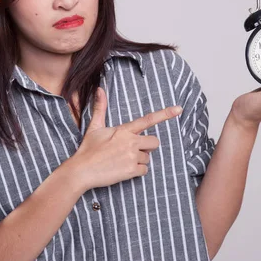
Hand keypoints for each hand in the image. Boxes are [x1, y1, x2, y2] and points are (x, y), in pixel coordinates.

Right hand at [65, 87, 182, 191]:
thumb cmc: (88, 149)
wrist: (82, 171)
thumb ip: (100, 108)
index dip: (165, 114)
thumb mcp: (94, 127)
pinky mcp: (131, 170)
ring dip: (139, 160)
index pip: (148, 120)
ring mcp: (132, 156)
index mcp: (124, 130)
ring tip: (122, 160)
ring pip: (148, 158)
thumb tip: (99, 89)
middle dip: (147, 146)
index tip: (179, 109)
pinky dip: (137, 171)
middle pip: (154, 142)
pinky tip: (123, 170)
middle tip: (131, 150)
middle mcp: (130, 142)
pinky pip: (144, 170)